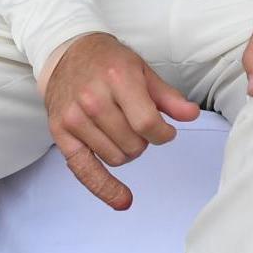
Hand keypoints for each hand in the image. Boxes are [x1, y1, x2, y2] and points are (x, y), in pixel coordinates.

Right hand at [42, 32, 199, 209]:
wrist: (67, 52)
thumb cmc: (107, 60)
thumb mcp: (142, 70)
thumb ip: (168, 97)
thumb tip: (191, 115)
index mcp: (117, 78)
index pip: (148, 124)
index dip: (163, 134)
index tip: (164, 131)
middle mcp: (93, 98)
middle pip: (133, 144)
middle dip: (143, 140)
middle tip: (135, 121)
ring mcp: (74, 117)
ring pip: (116, 158)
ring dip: (126, 151)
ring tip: (120, 129)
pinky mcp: (60, 132)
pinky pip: (85, 171)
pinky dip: (105, 189)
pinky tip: (122, 200)